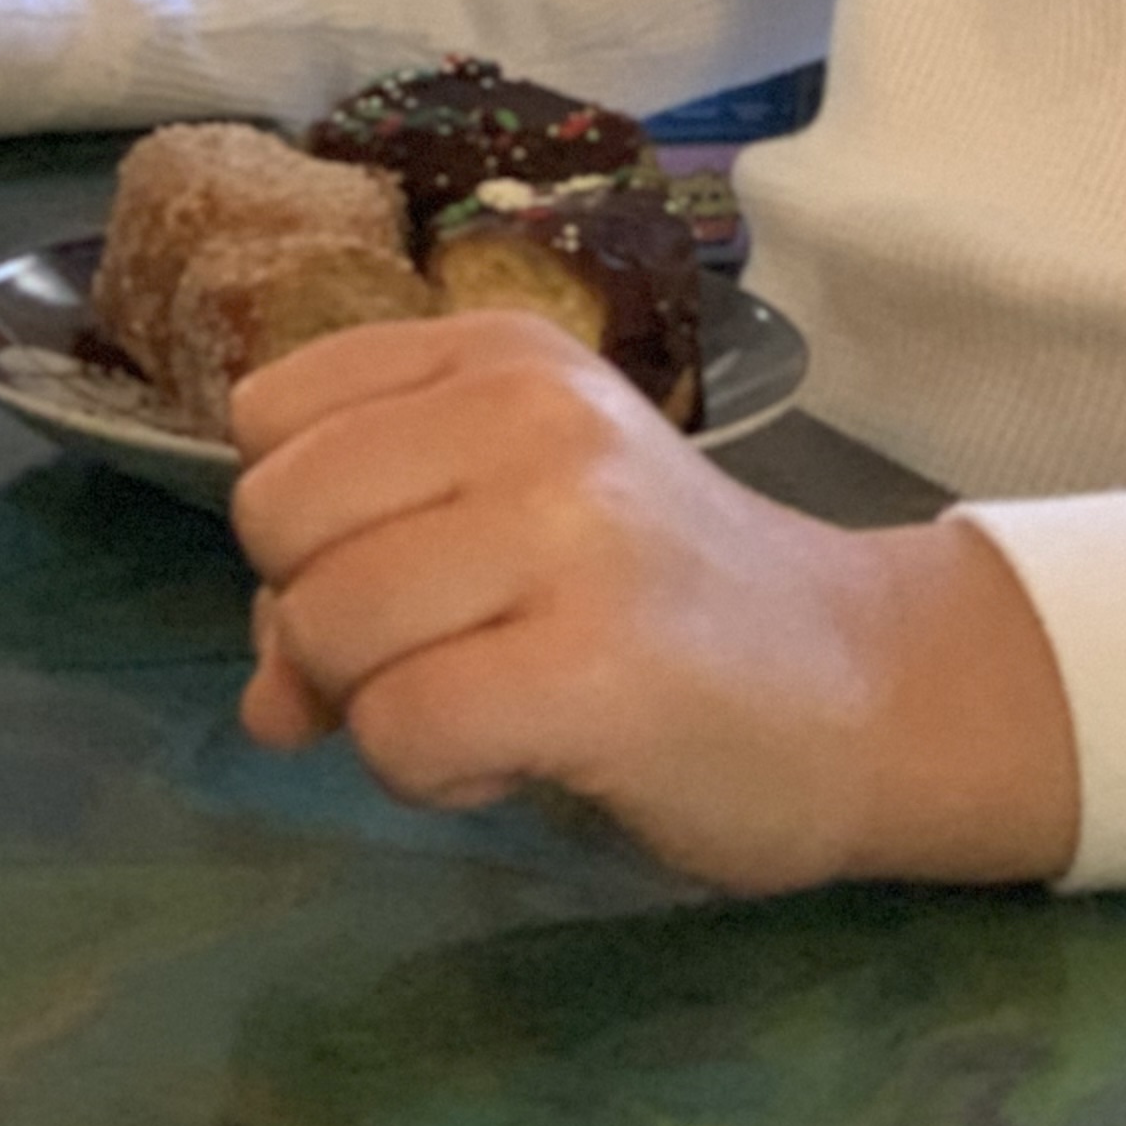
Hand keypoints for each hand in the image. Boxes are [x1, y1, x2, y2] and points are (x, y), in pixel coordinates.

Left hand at [229, 313, 1080, 894]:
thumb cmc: (666, 600)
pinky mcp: (594, 662)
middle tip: (443, 654)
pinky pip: (399, 728)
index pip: (271, 416)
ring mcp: (567, 530)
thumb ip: (358, 578)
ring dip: (378, 707)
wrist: (865, 682)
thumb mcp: (506, 527)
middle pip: (278, 520)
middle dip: (323, 620)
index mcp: (500, 352)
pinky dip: (430, 772)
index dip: (304, 523)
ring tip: (495, 703)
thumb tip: (260, 701)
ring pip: (324, 626)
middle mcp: (529, 412)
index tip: (402, 569)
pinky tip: (519, 756)